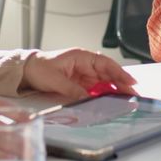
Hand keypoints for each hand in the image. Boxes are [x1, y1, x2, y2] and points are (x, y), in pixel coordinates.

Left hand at [20, 48, 137, 99]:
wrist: (27, 71)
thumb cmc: (40, 69)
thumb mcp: (56, 80)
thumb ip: (73, 90)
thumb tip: (88, 100)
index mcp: (82, 57)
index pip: (106, 64)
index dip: (119, 73)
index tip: (130, 82)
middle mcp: (86, 64)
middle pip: (108, 74)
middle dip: (121, 84)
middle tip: (133, 96)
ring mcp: (84, 74)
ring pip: (104, 83)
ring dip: (114, 91)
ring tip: (125, 101)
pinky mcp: (80, 84)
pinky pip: (96, 90)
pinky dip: (103, 95)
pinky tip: (110, 102)